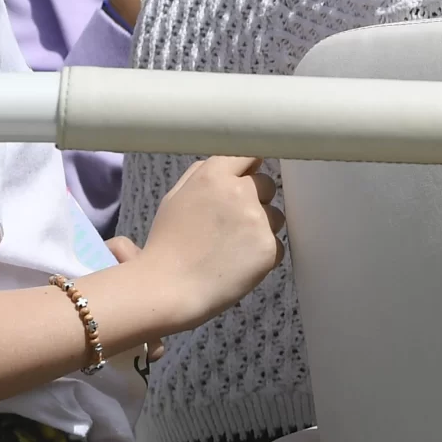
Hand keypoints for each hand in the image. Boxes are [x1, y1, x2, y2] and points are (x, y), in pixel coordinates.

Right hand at [138, 155, 283, 329]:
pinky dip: (262, 253)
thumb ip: (201, 174)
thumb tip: (229, 163)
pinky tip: (238, 263)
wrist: (167, 289)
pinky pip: (275, 243)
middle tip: (231, 222)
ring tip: (233, 246)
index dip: (250, 166)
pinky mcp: (268, 248)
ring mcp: (257, 220)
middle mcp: (240, 192)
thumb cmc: (166, 245)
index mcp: (214, 176)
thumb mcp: (175, 199)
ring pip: (275, 214)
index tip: (249, 175)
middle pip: (267, 183)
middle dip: (255, 198)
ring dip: (261, 226)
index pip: (250, 153)